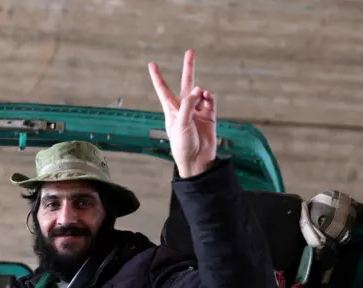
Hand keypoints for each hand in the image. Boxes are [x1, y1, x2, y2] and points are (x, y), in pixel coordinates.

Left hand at [148, 49, 217, 177]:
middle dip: (188, 68)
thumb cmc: (182, 145)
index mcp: (171, 109)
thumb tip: (199, 89)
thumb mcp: (181, 124)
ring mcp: (197, 110)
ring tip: (202, 96)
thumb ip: (188, 105)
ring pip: (201, 92)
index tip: (152, 63)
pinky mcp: (209, 116)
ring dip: (201, 91)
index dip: (158, 76)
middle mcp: (184, 107)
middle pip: (186, 83)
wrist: (197, 160)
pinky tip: (208, 97)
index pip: (163, 89)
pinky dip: (210, 97)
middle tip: (190, 52)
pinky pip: (211, 100)